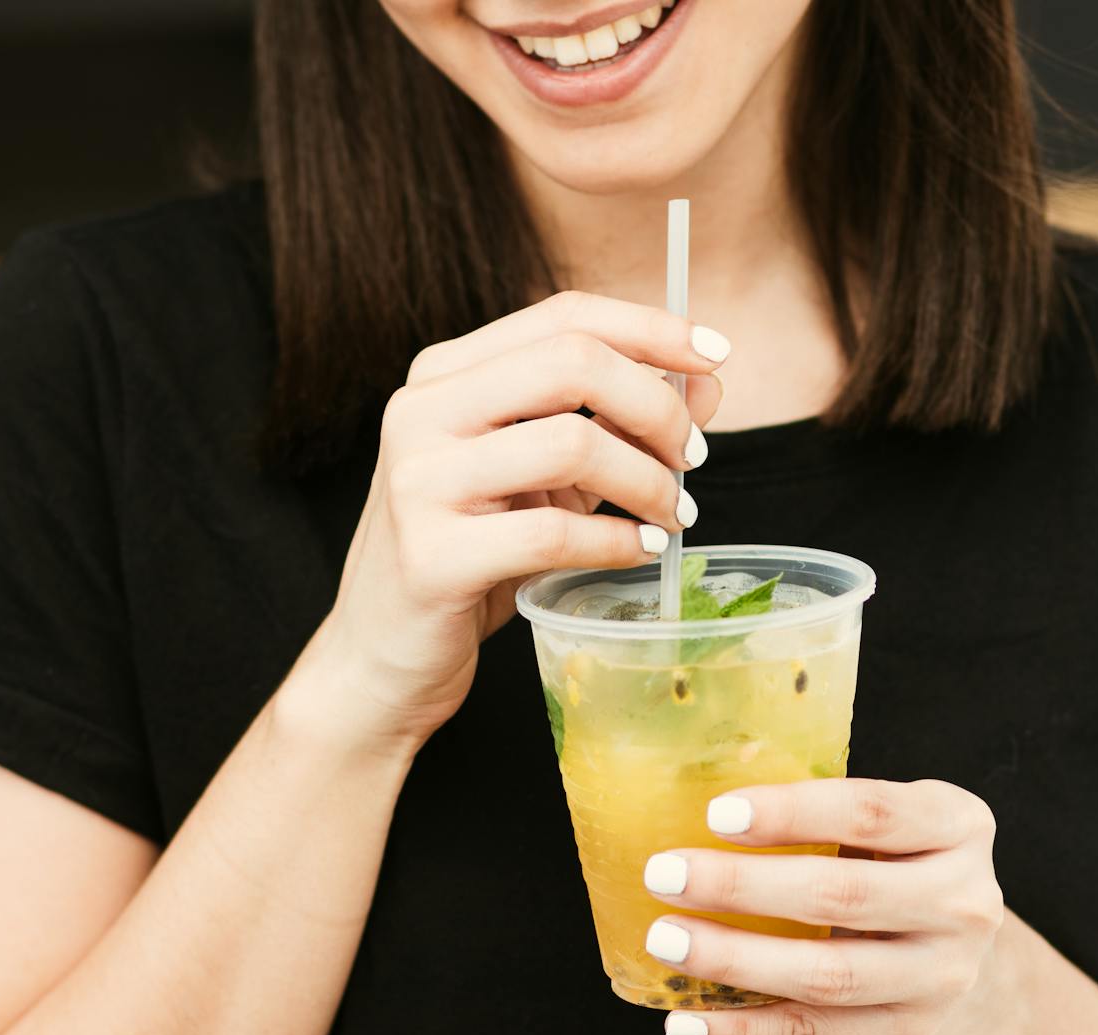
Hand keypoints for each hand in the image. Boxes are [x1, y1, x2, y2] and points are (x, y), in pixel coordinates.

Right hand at [283, 290, 729, 753]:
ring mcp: (419, 482)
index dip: (651, 329)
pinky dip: (618, 539)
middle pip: (573, 362)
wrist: (381, 656)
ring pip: (572, 444)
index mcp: (444, 375)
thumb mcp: (544, 479)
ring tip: (674, 515)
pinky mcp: (431, 557)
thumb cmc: (469, 555)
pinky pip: (554, 533)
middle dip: (657, 406)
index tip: (717, 353)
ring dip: (648, 480)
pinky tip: (641, 550)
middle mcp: (421, 412)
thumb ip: (616, 426)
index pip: (563, 315)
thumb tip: (706, 388)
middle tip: (694, 458)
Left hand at [641, 778, 1002, 1034]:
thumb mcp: (896, 824)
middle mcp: (961, 903)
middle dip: (742, 886)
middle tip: (665, 874)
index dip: (791, 812)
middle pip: (842, 895)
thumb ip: (826, 811)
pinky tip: (687, 1018)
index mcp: (957, 825)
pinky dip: (744, 1027)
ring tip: (667, 940)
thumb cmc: (906, 871)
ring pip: (827, 974)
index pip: (872, 812)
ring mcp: (940, 978)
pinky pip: (812, 1033)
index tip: (716, 814)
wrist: (976, 970)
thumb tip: (696, 793)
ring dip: (734, 959)